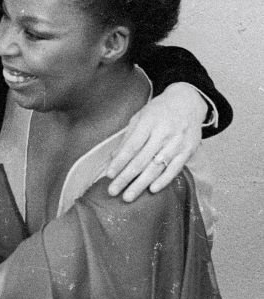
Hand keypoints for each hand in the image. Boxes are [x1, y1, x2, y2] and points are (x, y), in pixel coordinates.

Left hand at [105, 82, 205, 200]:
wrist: (188, 102)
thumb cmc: (158, 111)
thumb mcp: (140, 117)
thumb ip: (127, 137)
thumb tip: (113, 158)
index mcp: (148, 122)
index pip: (131, 146)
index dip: (119, 162)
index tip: (109, 175)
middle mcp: (163, 133)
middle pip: (142, 160)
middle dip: (126, 178)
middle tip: (113, 191)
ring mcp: (177, 142)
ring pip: (157, 167)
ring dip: (141, 184)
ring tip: (128, 196)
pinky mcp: (188, 150)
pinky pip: (175, 169)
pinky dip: (163, 180)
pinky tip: (151, 190)